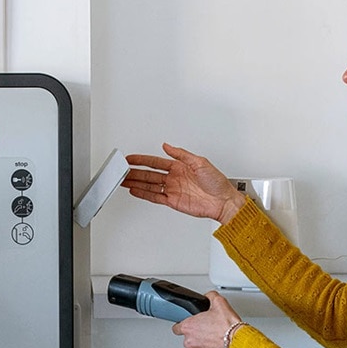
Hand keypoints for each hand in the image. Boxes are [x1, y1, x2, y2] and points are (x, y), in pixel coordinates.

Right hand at [121, 143, 245, 223]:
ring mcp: (172, 190)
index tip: (131, 159)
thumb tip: (167, 146)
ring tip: (123, 180)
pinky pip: (154, 197)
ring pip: (149, 185)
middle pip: (149, 174)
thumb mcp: (200, 162)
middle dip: (135, 172)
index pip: (155, 162)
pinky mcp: (173, 201)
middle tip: (122, 170)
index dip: (142, 160)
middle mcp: (174, 178)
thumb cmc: (217, 182)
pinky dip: (143, 194)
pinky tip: (134, 191)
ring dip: (136, 182)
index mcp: (179, 166)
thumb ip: (181, 154)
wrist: (223, 201)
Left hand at [171, 291, 242, 347]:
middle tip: (208, 330)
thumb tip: (208, 297)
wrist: (239, 342)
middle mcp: (190, 341)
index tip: (188, 326)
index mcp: (189, 327)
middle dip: (196, 335)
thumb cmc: (228, 325)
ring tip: (215, 339)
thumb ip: (209, 297)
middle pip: (188, 339)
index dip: (182, 325)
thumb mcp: (219, 302)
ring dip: (203, 345)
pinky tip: (218, 347)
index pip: (176, 328)